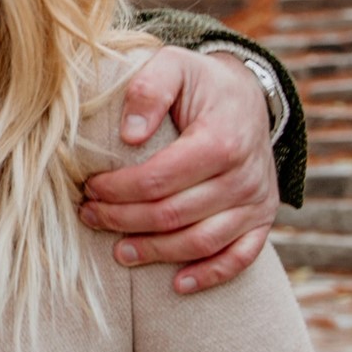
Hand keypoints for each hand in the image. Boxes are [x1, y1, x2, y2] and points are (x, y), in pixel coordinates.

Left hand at [80, 46, 278, 294]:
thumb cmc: (199, 83)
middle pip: (174, 214)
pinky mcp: (262, 219)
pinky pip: (240, 258)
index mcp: (220, 141)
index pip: (158, 179)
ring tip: (118, 252)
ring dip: (156, 252)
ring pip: (201, 242)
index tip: (89, 188)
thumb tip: (130, 135)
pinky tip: (177, 285)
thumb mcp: (173, 66)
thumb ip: (149, 89)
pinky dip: (211, 275)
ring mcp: (255, 202)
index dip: (118, 190)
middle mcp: (243, 176)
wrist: (247, 95)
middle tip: (90, 216)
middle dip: (124, 220)